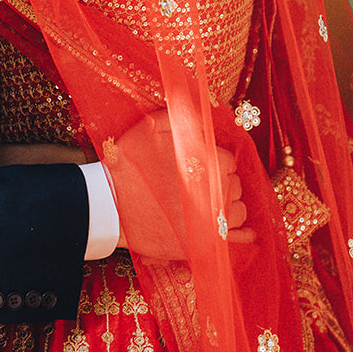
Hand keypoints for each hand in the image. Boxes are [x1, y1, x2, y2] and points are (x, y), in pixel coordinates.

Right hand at [106, 112, 253, 256]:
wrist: (109, 207)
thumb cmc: (127, 167)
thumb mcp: (147, 129)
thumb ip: (176, 118)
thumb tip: (196, 111)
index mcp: (205, 161)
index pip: (228, 160)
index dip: (214, 161)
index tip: (201, 165)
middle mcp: (214, 189)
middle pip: (234, 184)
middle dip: (221, 182)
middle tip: (201, 184)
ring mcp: (211, 218)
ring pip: (237, 210)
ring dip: (228, 205)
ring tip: (211, 204)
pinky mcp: (203, 241)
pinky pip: (236, 238)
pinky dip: (243, 234)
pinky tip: (243, 232)